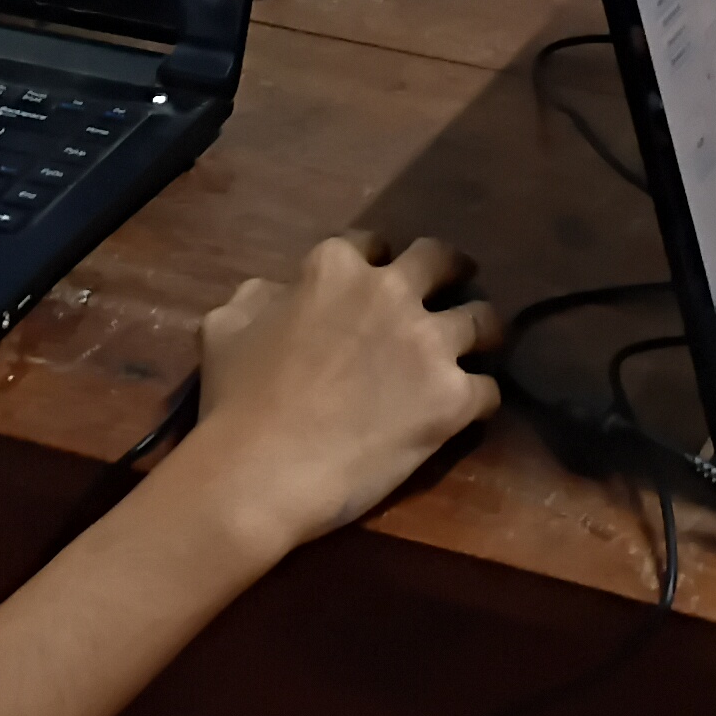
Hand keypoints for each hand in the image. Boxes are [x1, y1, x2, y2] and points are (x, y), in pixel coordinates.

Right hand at [171, 232, 499, 557]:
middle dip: (452, 272)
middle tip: (453, 290)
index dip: (376, 262)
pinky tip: (466, 412)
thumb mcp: (226, 325)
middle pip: (444, 261)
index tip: (379, 279)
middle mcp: (392, 293)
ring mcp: (428, 345)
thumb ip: (262, 297)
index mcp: (335, 268)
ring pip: (485, 321)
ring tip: (475, 353)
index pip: (372, 244)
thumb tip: (281, 293)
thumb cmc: (235, 401)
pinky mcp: (452, 399)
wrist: (260, 472)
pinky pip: (490, 390)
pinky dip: (479, 400)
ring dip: (480, 335)